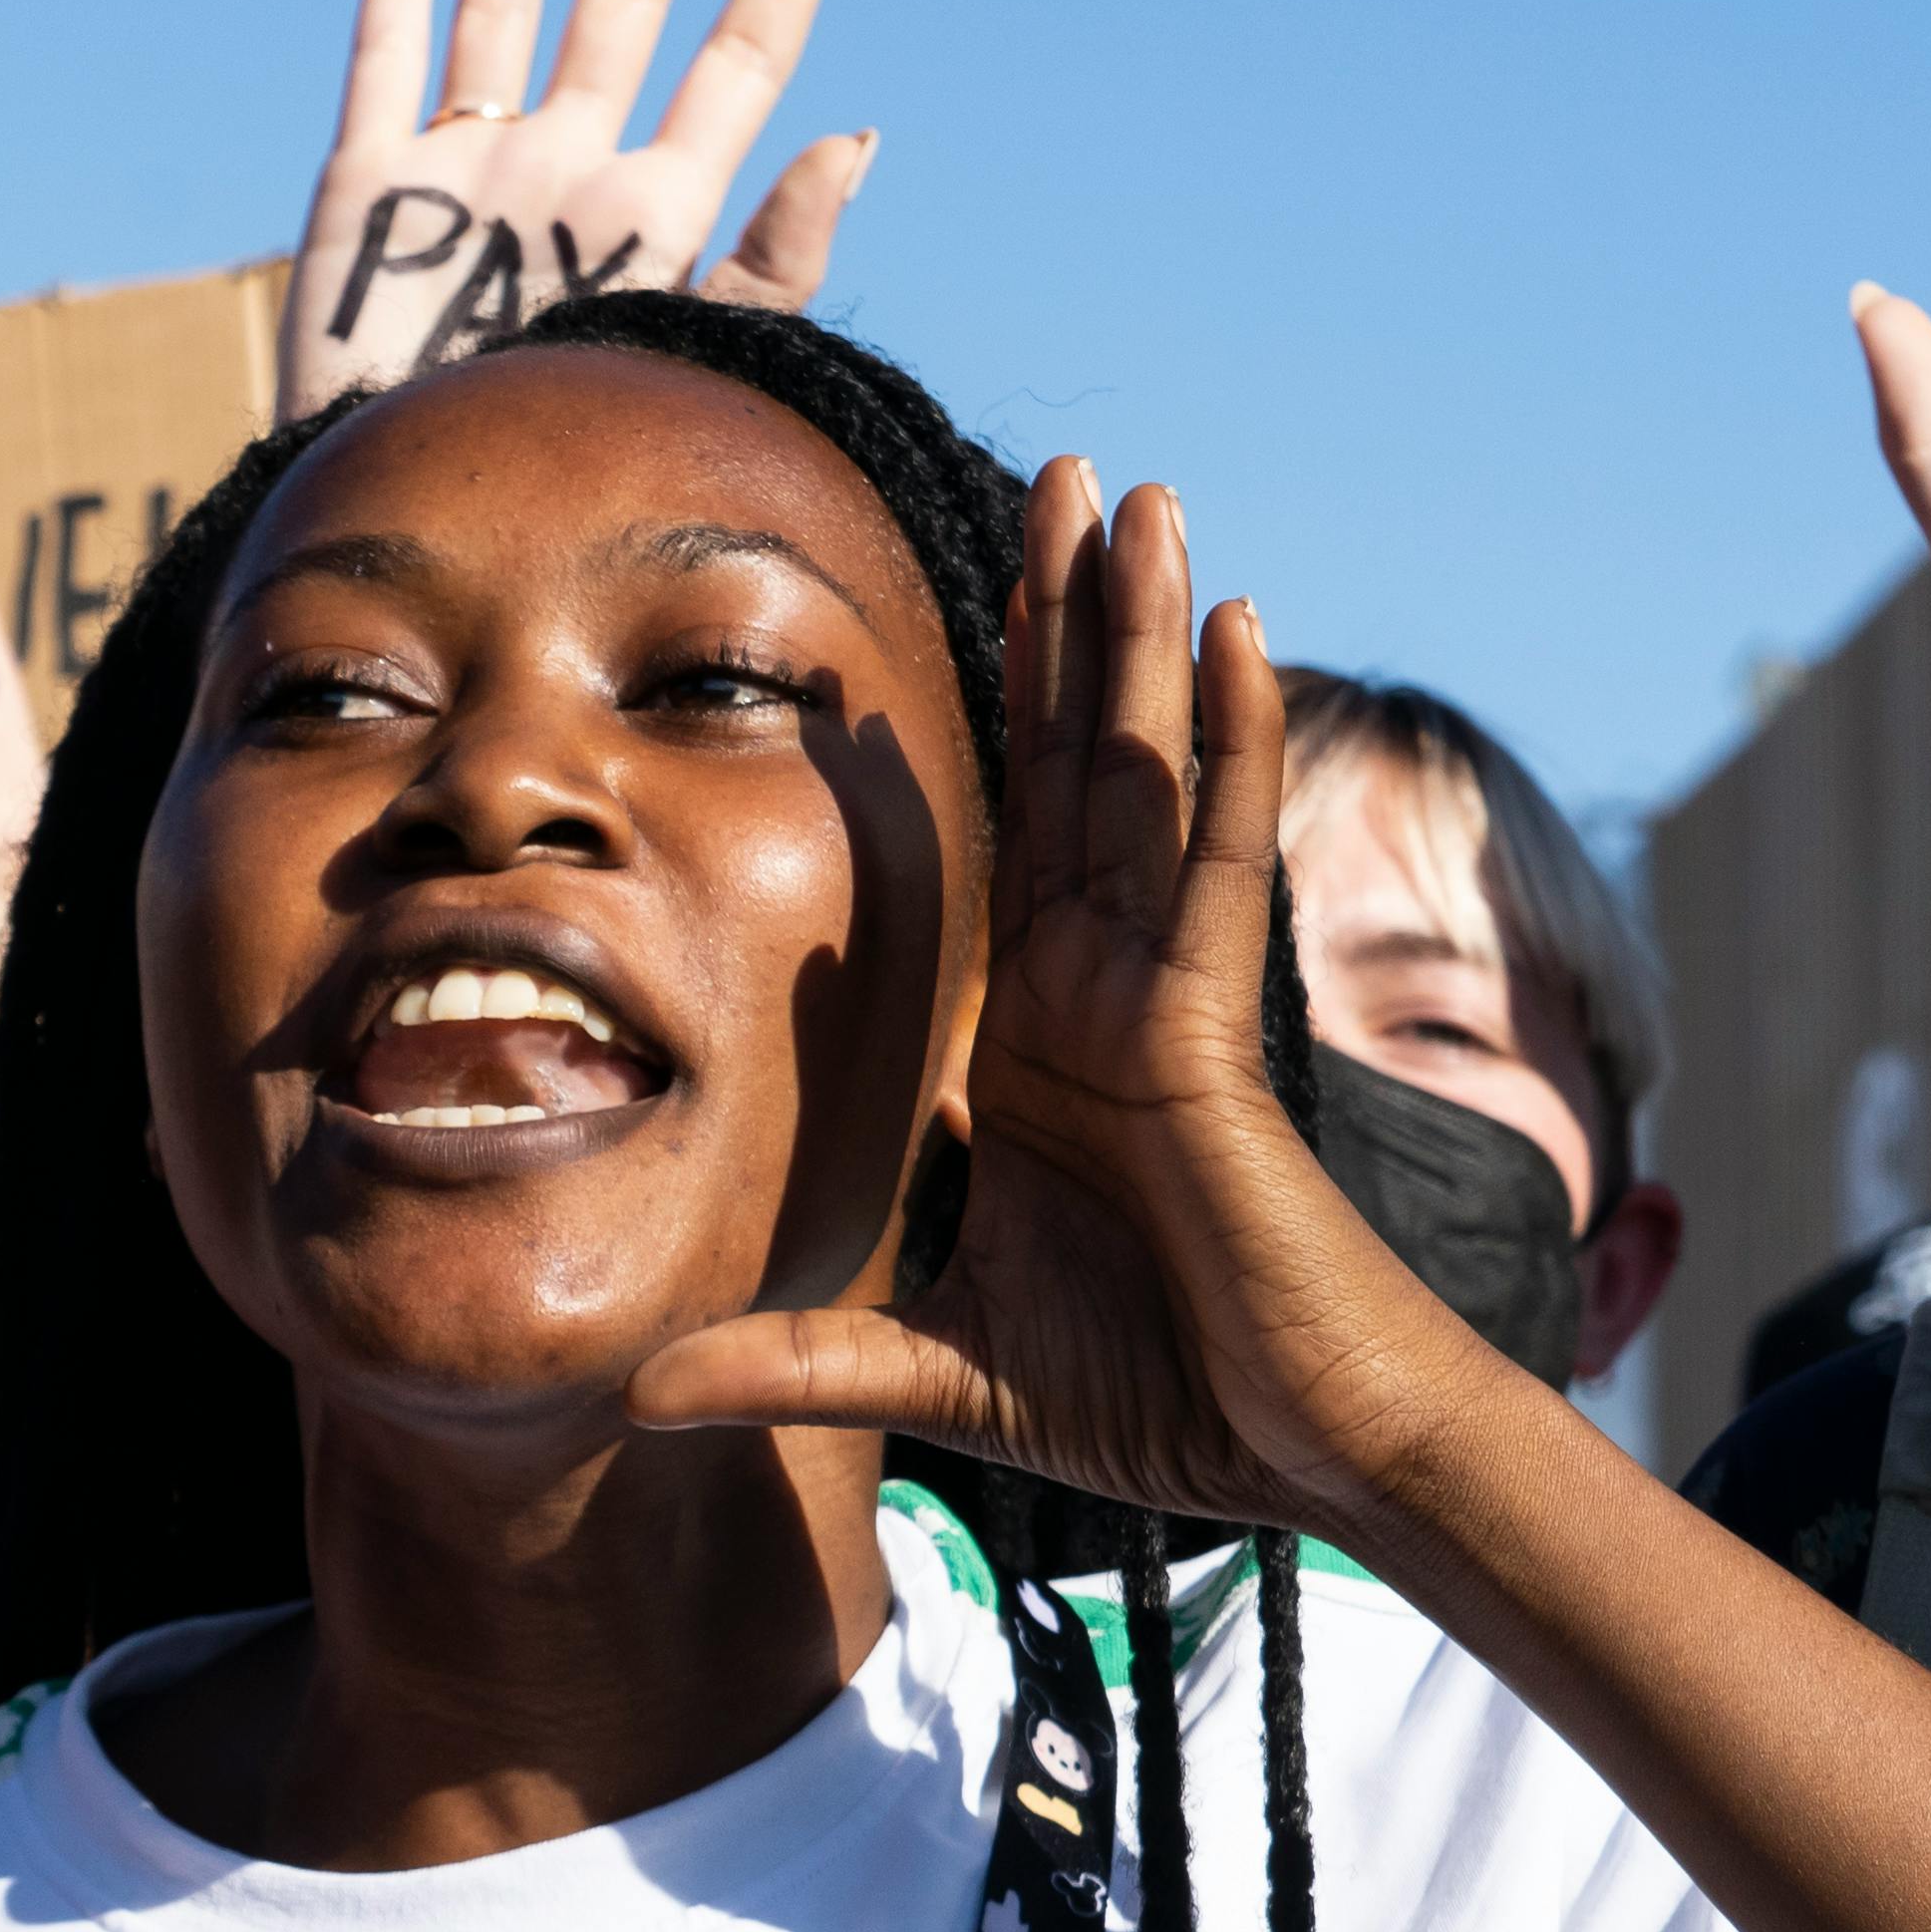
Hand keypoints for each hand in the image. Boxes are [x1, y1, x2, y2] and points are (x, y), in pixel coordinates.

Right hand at [279, 0, 870, 426]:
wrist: (405, 531)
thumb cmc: (559, 479)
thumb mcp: (688, 362)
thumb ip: (771, 258)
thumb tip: (860, 136)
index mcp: (660, 205)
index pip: (744, 49)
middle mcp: (572, 168)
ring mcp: (471, 170)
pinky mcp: (369, 189)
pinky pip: (389, 53)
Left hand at [631, 464, 1507, 1544]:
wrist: (1287, 1458)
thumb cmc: (1155, 1400)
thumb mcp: (934, 1364)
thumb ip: (797, 1360)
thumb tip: (643, 1393)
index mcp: (1039, 1045)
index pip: (1004, 844)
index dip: (987, 724)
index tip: (945, 609)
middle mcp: (1104, 993)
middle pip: (1076, 769)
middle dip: (1067, 623)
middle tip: (1059, 473)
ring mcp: (1165, 999)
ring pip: (1147, 776)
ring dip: (1142, 636)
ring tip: (1141, 495)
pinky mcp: (1216, 1031)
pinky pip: (1222, 861)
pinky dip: (1228, 745)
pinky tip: (1237, 630)